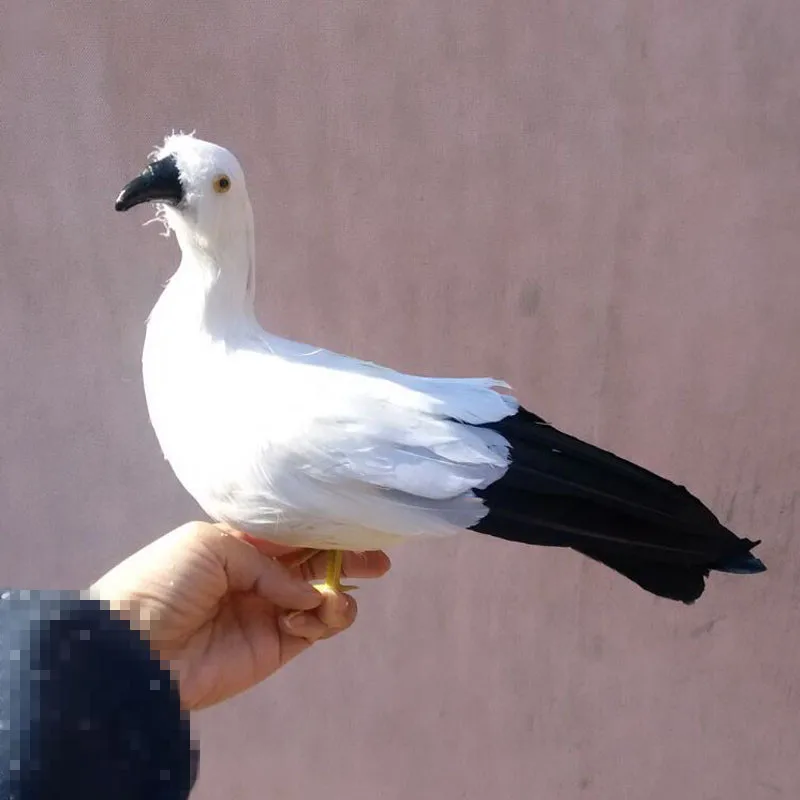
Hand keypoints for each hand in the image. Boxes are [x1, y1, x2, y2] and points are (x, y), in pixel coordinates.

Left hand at [89, 521, 389, 709]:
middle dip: (349, 559)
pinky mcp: (275, 646)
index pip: (293, 533)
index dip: (326, 529)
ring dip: (338, 592)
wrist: (134, 648)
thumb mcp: (211, 544)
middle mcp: (259, 576)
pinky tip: (304, 616)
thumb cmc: (164, 581)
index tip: (359, 522)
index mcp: (240, 544)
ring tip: (333, 596)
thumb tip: (306, 591)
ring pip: (323, 597)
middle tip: (380, 559)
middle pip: (316, 563)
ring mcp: (269, 611)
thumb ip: (267, 561)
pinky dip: (324, 618)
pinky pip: (317, 627)